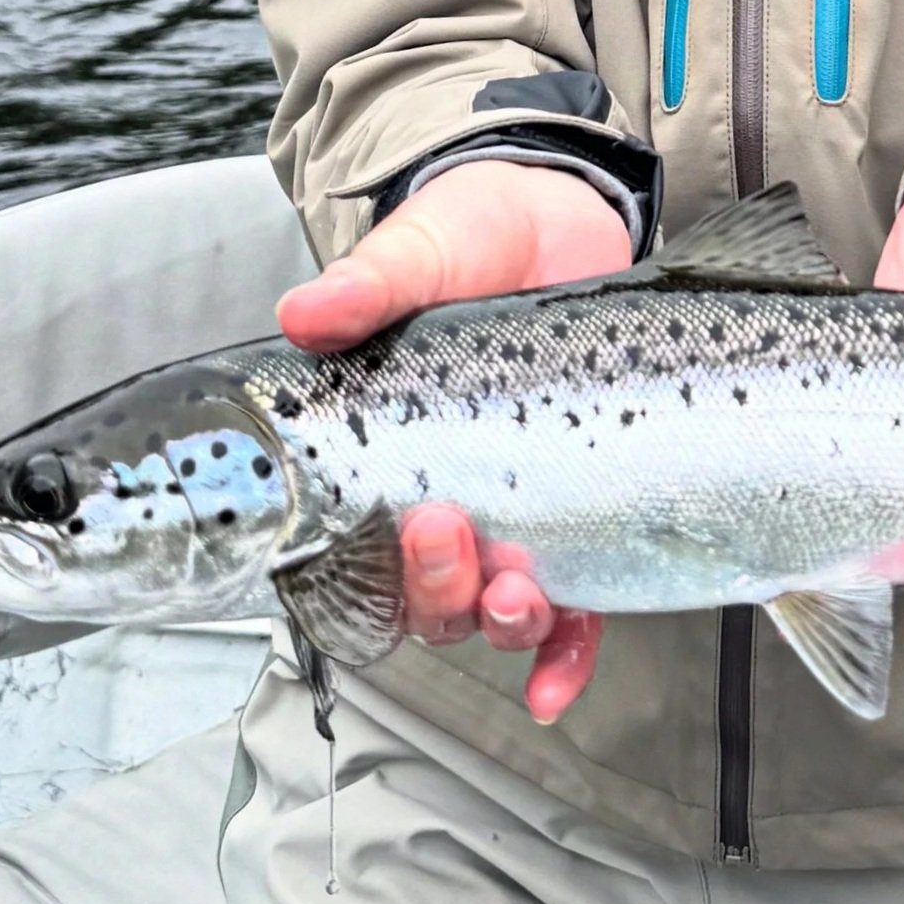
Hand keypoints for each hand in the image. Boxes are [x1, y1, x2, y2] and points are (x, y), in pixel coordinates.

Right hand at [276, 158, 625, 718]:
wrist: (560, 214)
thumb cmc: (474, 239)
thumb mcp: (420, 249)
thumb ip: (370, 284)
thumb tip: (308, 311)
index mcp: (391, 449)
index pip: (357, 546)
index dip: (372, 566)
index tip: (410, 517)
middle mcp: (451, 499)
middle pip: (429, 597)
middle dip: (439, 588)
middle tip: (452, 531)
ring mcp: (525, 514)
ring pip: (499, 613)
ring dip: (503, 622)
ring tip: (521, 591)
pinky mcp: (594, 516)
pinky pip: (578, 615)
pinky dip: (565, 659)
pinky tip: (556, 688)